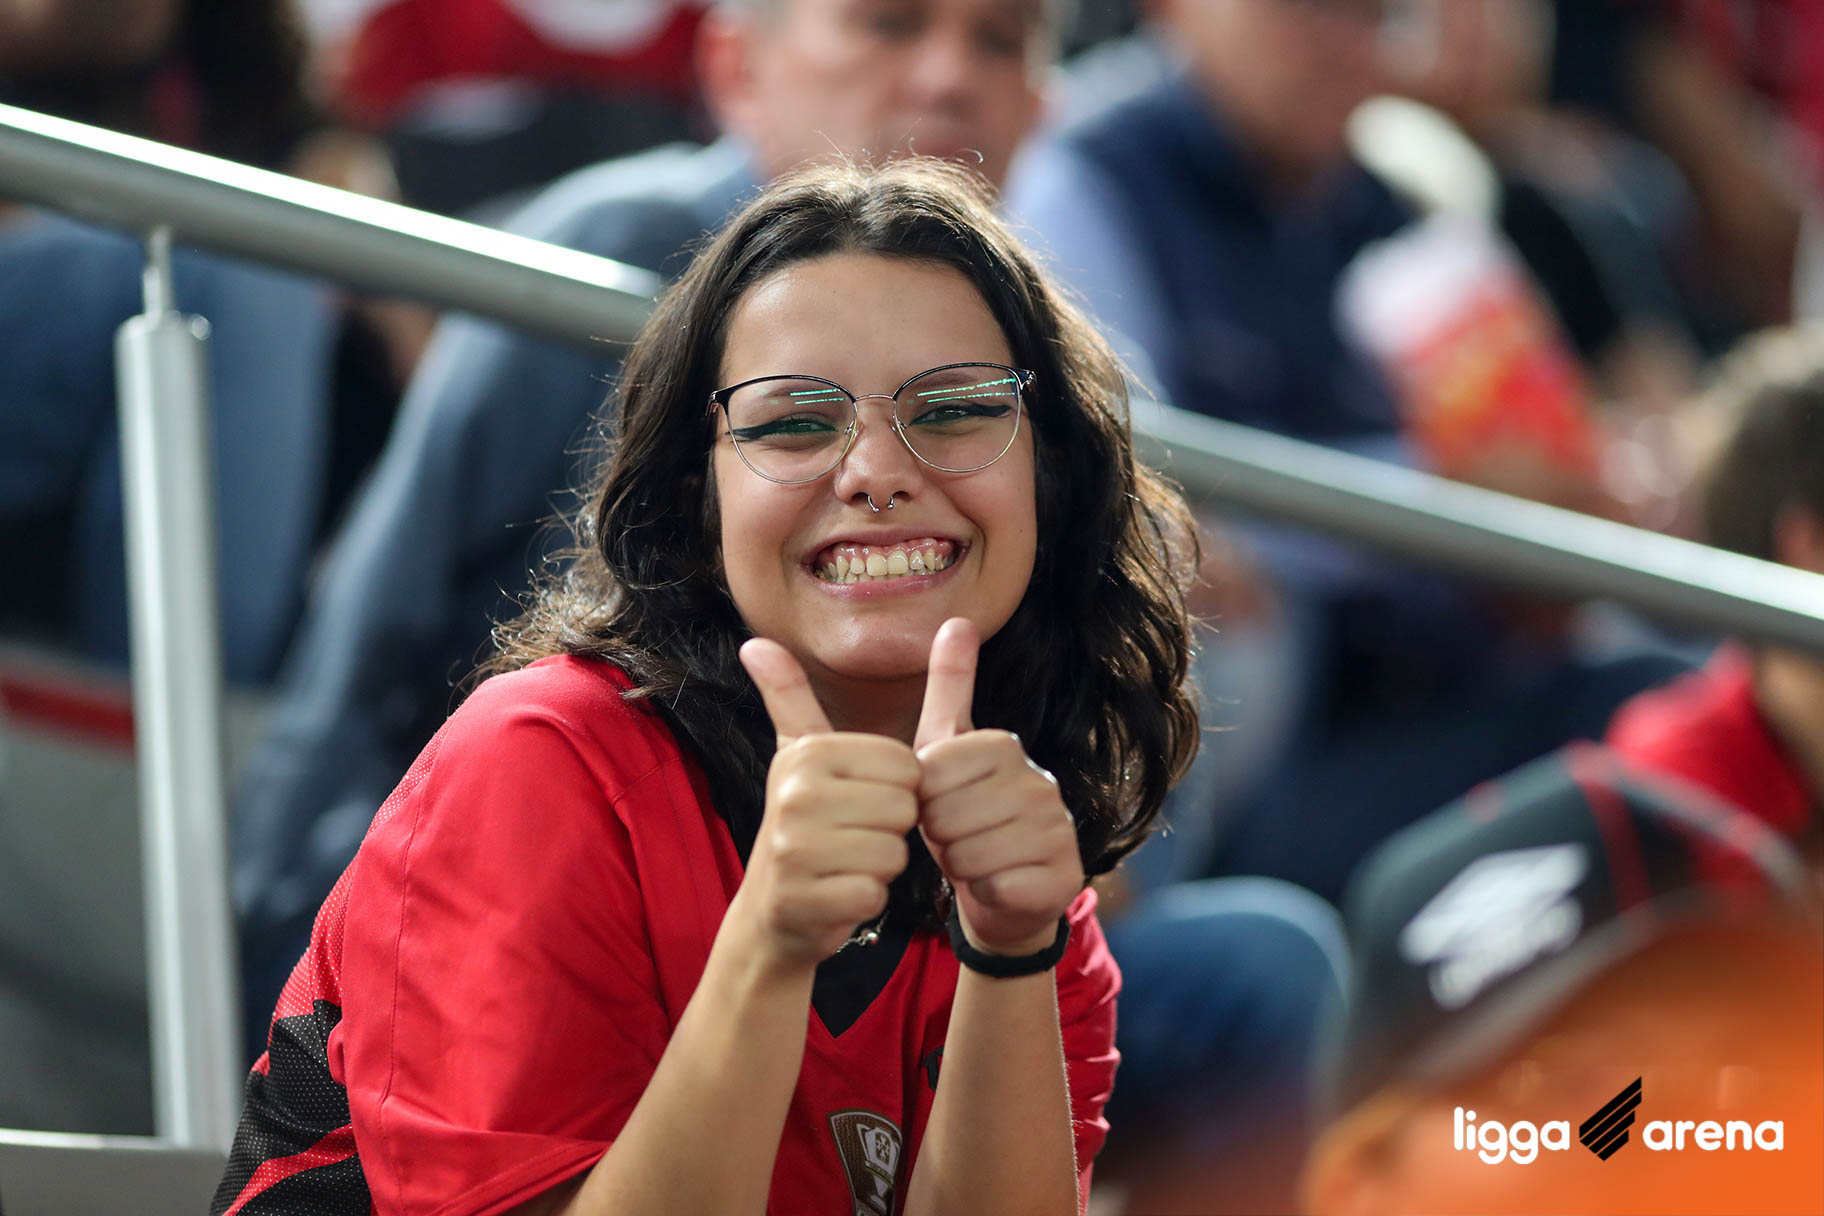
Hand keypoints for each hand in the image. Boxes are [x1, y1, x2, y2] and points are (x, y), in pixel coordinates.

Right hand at [735, 638, 920, 970]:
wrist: (774, 908)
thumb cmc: (805, 823)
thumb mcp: (797, 754)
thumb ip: (787, 695)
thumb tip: (755, 642)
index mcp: (807, 753)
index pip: (906, 765)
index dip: (896, 789)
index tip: (859, 800)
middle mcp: (795, 794)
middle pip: (904, 808)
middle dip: (890, 829)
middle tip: (851, 835)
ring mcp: (796, 850)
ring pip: (894, 853)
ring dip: (879, 866)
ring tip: (845, 862)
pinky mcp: (806, 901)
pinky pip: (875, 895)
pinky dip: (866, 899)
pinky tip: (838, 893)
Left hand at [914, 619, 1083, 956]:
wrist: (1003, 889)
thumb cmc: (962, 814)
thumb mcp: (944, 748)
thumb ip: (949, 687)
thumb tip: (957, 619)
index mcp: (1003, 746)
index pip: (932, 774)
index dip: (923, 800)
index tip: (940, 804)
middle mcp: (1040, 781)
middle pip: (948, 816)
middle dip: (940, 836)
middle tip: (956, 837)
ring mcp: (1058, 828)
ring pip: (971, 854)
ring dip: (961, 866)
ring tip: (975, 858)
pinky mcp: (1066, 875)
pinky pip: (997, 886)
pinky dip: (986, 891)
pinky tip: (997, 883)